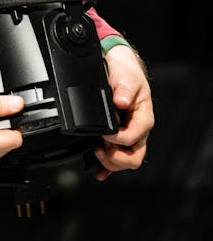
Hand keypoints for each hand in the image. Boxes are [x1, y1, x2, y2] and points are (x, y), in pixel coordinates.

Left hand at [94, 44, 153, 180]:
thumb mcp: (126, 76)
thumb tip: (122, 101)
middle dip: (115, 158)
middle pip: (134, 157)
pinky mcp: (120, 138)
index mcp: (144, 117)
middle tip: (100, 147)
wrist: (121, 68)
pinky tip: (99, 172)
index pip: (133, 138)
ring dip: (111, 162)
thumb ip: (124, 88)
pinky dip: (108, 167)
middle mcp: (138, 129)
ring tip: (97, 150)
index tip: (104, 133)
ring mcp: (130, 135)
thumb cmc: (126, 72)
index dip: (117, 139)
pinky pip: (117, 158)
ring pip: (126, 160)